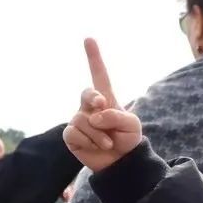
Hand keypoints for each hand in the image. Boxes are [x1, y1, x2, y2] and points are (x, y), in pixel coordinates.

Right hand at [63, 38, 142, 171]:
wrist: (121, 163)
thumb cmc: (127, 140)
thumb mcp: (132, 126)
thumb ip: (117, 116)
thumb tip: (96, 115)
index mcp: (106, 99)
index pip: (99, 75)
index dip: (94, 57)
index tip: (89, 39)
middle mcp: (89, 107)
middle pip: (87, 93)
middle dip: (94, 98)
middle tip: (102, 105)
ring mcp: (79, 120)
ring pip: (84, 120)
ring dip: (99, 134)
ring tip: (108, 142)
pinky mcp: (71, 136)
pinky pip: (75, 133)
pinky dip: (89, 141)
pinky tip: (96, 147)